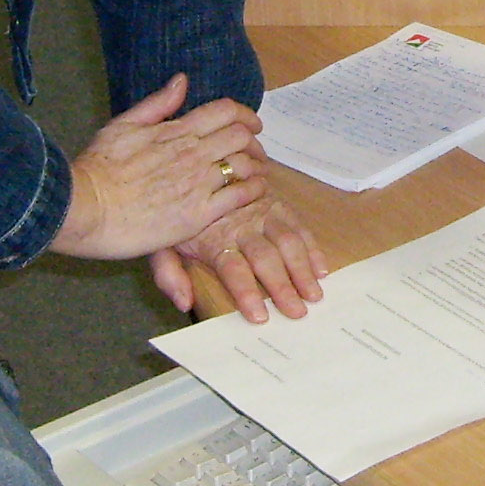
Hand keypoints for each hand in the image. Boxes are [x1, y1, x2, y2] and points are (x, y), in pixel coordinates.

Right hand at [49, 75, 262, 259]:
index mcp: (175, 130)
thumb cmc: (96, 169)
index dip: (245, 114)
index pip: (225, 111)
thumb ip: (157, 104)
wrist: (83, 208)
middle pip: (241, 136)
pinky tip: (253, 191)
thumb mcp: (122, 125)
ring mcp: (197, 183)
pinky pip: (240, 196)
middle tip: (253, 151)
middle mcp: (192, 153)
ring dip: (256, 165)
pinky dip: (254, 190)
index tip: (250, 124)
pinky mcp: (198, 214)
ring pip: (245, 164)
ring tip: (255, 172)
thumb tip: (182, 81)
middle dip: (253, 141)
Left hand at [149, 190, 328, 321]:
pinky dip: (312, 247)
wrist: (195, 168)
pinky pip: (298, 225)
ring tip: (315, 294)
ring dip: (303, 269)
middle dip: (282, 287)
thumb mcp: (163, 242)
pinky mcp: (277, 203)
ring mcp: (263, 211)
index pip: (233, 268)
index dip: (246, 292)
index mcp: (213, 238)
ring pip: (288, 240)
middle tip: (297, 313)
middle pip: (265, 258)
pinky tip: (321, 268)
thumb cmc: (181, 216)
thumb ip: (168, 274)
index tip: (259, 317)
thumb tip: (183, 304)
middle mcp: (241, 224)